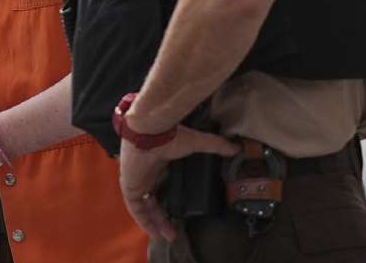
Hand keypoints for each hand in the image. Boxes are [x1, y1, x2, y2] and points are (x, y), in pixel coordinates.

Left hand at [118, 126, 238, 241]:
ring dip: (154, 223)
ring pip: (143, 208)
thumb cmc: (170, 134)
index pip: (159, 188)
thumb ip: (215, 146)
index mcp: (156, 165)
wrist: (151, 130)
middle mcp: (145, 175)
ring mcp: (136, 181)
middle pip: (151, 202)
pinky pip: (135, 208)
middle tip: (175, 233)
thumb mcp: (197, 143)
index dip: (166, 202)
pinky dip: (143, 220)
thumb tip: (235, 148)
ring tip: (168, 236)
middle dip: (162, 219)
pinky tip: (154, 231)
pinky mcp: (130, 185)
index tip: (178, 215)